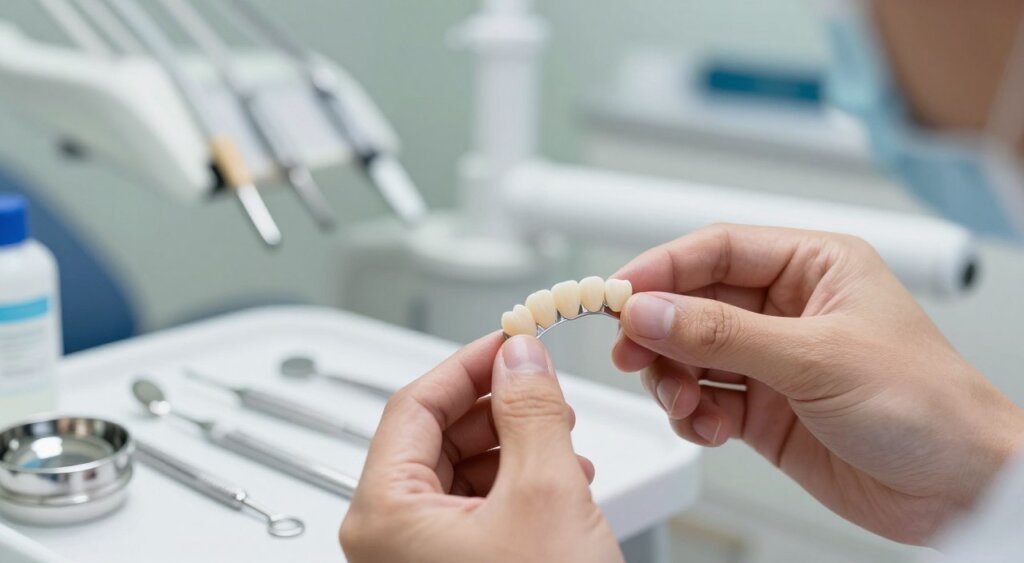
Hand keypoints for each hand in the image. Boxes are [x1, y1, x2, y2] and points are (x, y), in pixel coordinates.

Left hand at [341, 333, 621, 562]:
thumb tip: (521, 357)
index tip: (512, 339)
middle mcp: (388, 540)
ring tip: (563, 441)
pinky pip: (476, 510)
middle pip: (435, 437)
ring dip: (515, 445)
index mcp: (383, 515)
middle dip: (498, 407)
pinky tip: (560, 482)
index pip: (413, 404)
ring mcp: (418, 562)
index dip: (469, 363)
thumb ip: (531, 411)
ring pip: (460, 473)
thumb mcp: (545, 494)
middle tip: (545, 388)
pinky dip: (518, 485)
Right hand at [612, 224, 1023, 543]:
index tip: (619, 294)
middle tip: (632, 354)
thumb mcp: (817, 358)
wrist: (960, 490)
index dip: (662, 268)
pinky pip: (703, 400)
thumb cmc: (929, 405)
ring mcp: (773, 361)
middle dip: (659, 331)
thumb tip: (650, 311)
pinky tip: (710, 428)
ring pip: (690, 354)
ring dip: (673, 379)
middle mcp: (788, 309)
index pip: (717, 249)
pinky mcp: (764, 410)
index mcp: (814, 267)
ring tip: (684, 403)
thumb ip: (722, 334)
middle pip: (693, 303)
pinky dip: (693, 415)